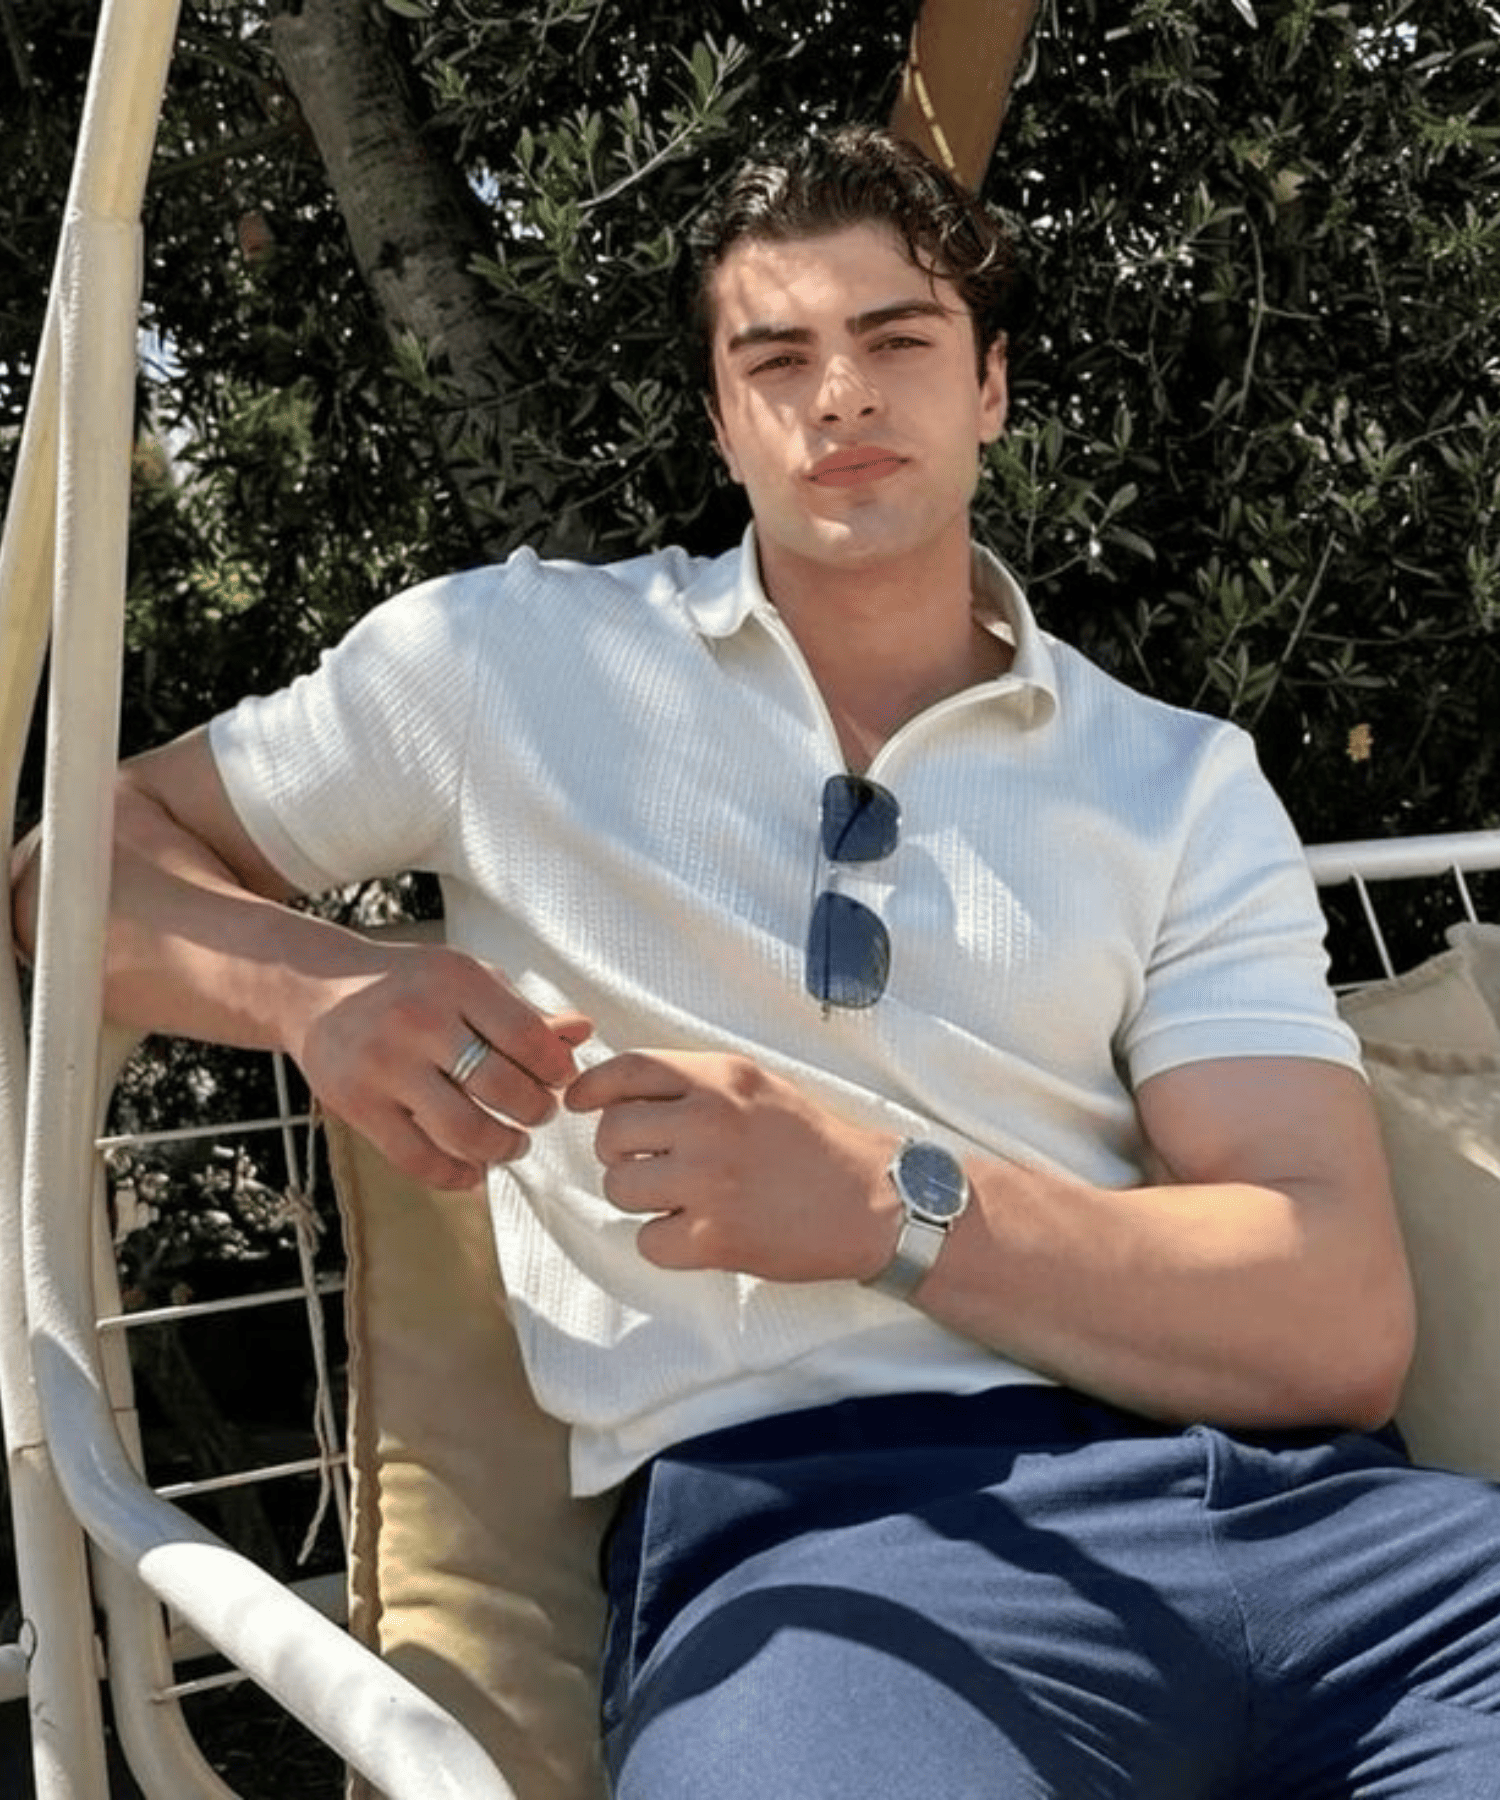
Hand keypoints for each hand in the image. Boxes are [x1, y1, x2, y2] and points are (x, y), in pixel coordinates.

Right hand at [292, 940, 590, 1189]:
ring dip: (504, 1147)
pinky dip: (456, 1175)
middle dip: (536, 1111)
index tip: (561, 1080)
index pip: (528, 1037)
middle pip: (502, 1088)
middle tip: (539, 1113)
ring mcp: (384, 1065)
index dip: (557, 1069)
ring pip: (465, 1130)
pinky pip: (418, 1158)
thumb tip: (583, 1031)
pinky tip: (474, 1170)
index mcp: (455, 980)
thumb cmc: (409, 985)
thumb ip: (523, 1011)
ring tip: (513, 1143)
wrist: (316, 989)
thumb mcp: (466, 980)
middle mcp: (418, 1019)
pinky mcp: (357, 1105)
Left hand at [565, 1049, 896, 1282]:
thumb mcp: (757, 1085)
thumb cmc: (812, 1142)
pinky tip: (697, 1231)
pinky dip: (664, 1242)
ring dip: (639, 1198)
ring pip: (619, 1189)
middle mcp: (711, 1122)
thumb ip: (694, 1082)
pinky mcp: (716, 1238)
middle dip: (620, 1153)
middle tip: (651, 1164)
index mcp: (721, 1077)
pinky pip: (648, 1241)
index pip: (626, 1070)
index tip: (579, 1104)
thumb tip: (617, 1092)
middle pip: (611, 1134)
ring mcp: (711, 1181)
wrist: (874, 1200)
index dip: (591, 1089)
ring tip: (680, 1198)